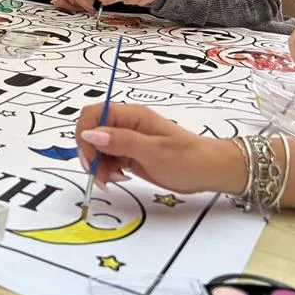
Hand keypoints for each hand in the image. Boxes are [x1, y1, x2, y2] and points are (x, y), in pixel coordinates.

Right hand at [43, 0, 92, 10]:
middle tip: (86, 9)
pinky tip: (72, 6)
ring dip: (71, 8)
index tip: (88, 6)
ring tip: (80, 8)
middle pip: (64, 3)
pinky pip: (58, 4)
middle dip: (75, 8)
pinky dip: (66, 7)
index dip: (78, 2)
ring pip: (60, 5)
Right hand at [75, 102, 245, 194]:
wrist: (209, 171)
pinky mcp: (130, 154)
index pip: (93, 114)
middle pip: (92, 132)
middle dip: (90, 154)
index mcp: (131, 115)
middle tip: (100, 175)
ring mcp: (128, 139)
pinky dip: (107, 170)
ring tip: (114, 180)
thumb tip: (89, 133)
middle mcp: (126, 124)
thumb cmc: (187, 157)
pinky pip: (108, 158)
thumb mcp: (153, 151)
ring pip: (98, 148)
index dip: (85, 134)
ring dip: (99, 165)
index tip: (90, 158)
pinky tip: (119, 178)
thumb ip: (120, 141)